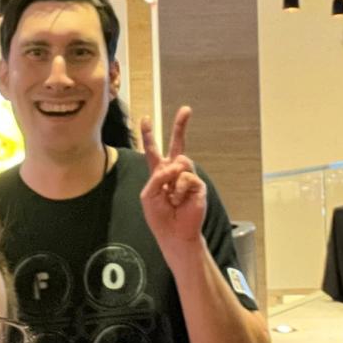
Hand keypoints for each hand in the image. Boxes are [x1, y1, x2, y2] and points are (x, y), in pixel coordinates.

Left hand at [139, 106, 205, 250]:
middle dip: (181, 126)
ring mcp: (187, 177)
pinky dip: (178, 190)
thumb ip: (157, 176)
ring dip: (172, 180)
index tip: (145, 118)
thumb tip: (176, 165)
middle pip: (177, 144)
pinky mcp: (198, 184)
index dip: (148, 134)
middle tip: (187, 109)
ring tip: (172, 197)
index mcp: (159, 172)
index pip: (153, 150)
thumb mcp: (148, 194)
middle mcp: (174, 171)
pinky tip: (179, 201)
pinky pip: (186, 177)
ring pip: (181, 161)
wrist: (174, 233)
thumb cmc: (159, 216)